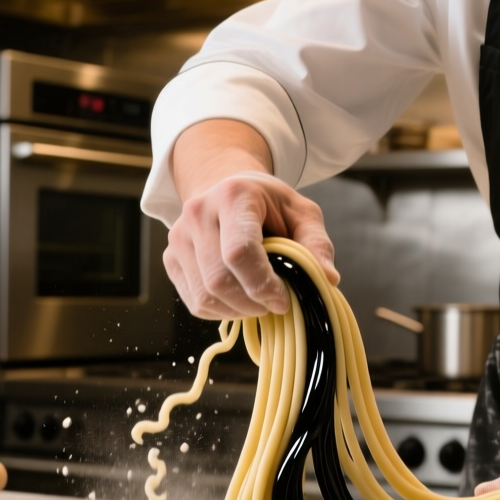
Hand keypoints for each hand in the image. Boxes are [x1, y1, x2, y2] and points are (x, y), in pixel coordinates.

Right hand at [164, 121, 338, 318]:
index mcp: (233, 196)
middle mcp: (198, 214)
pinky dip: (222, 311)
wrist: (227, 188)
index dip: (262, 285)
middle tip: (275, 304)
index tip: (284, 300)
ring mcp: (178, 237)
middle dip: (253, 303)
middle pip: (220, 280)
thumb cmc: (268, 205)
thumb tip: (328, 279)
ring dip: (238, 311)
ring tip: (259, 301)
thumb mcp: (301, 213)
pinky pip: (195, 302)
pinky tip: (240, 300)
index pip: (239, 252)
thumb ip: (316, 244)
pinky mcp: (171, 259)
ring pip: (205, 296)